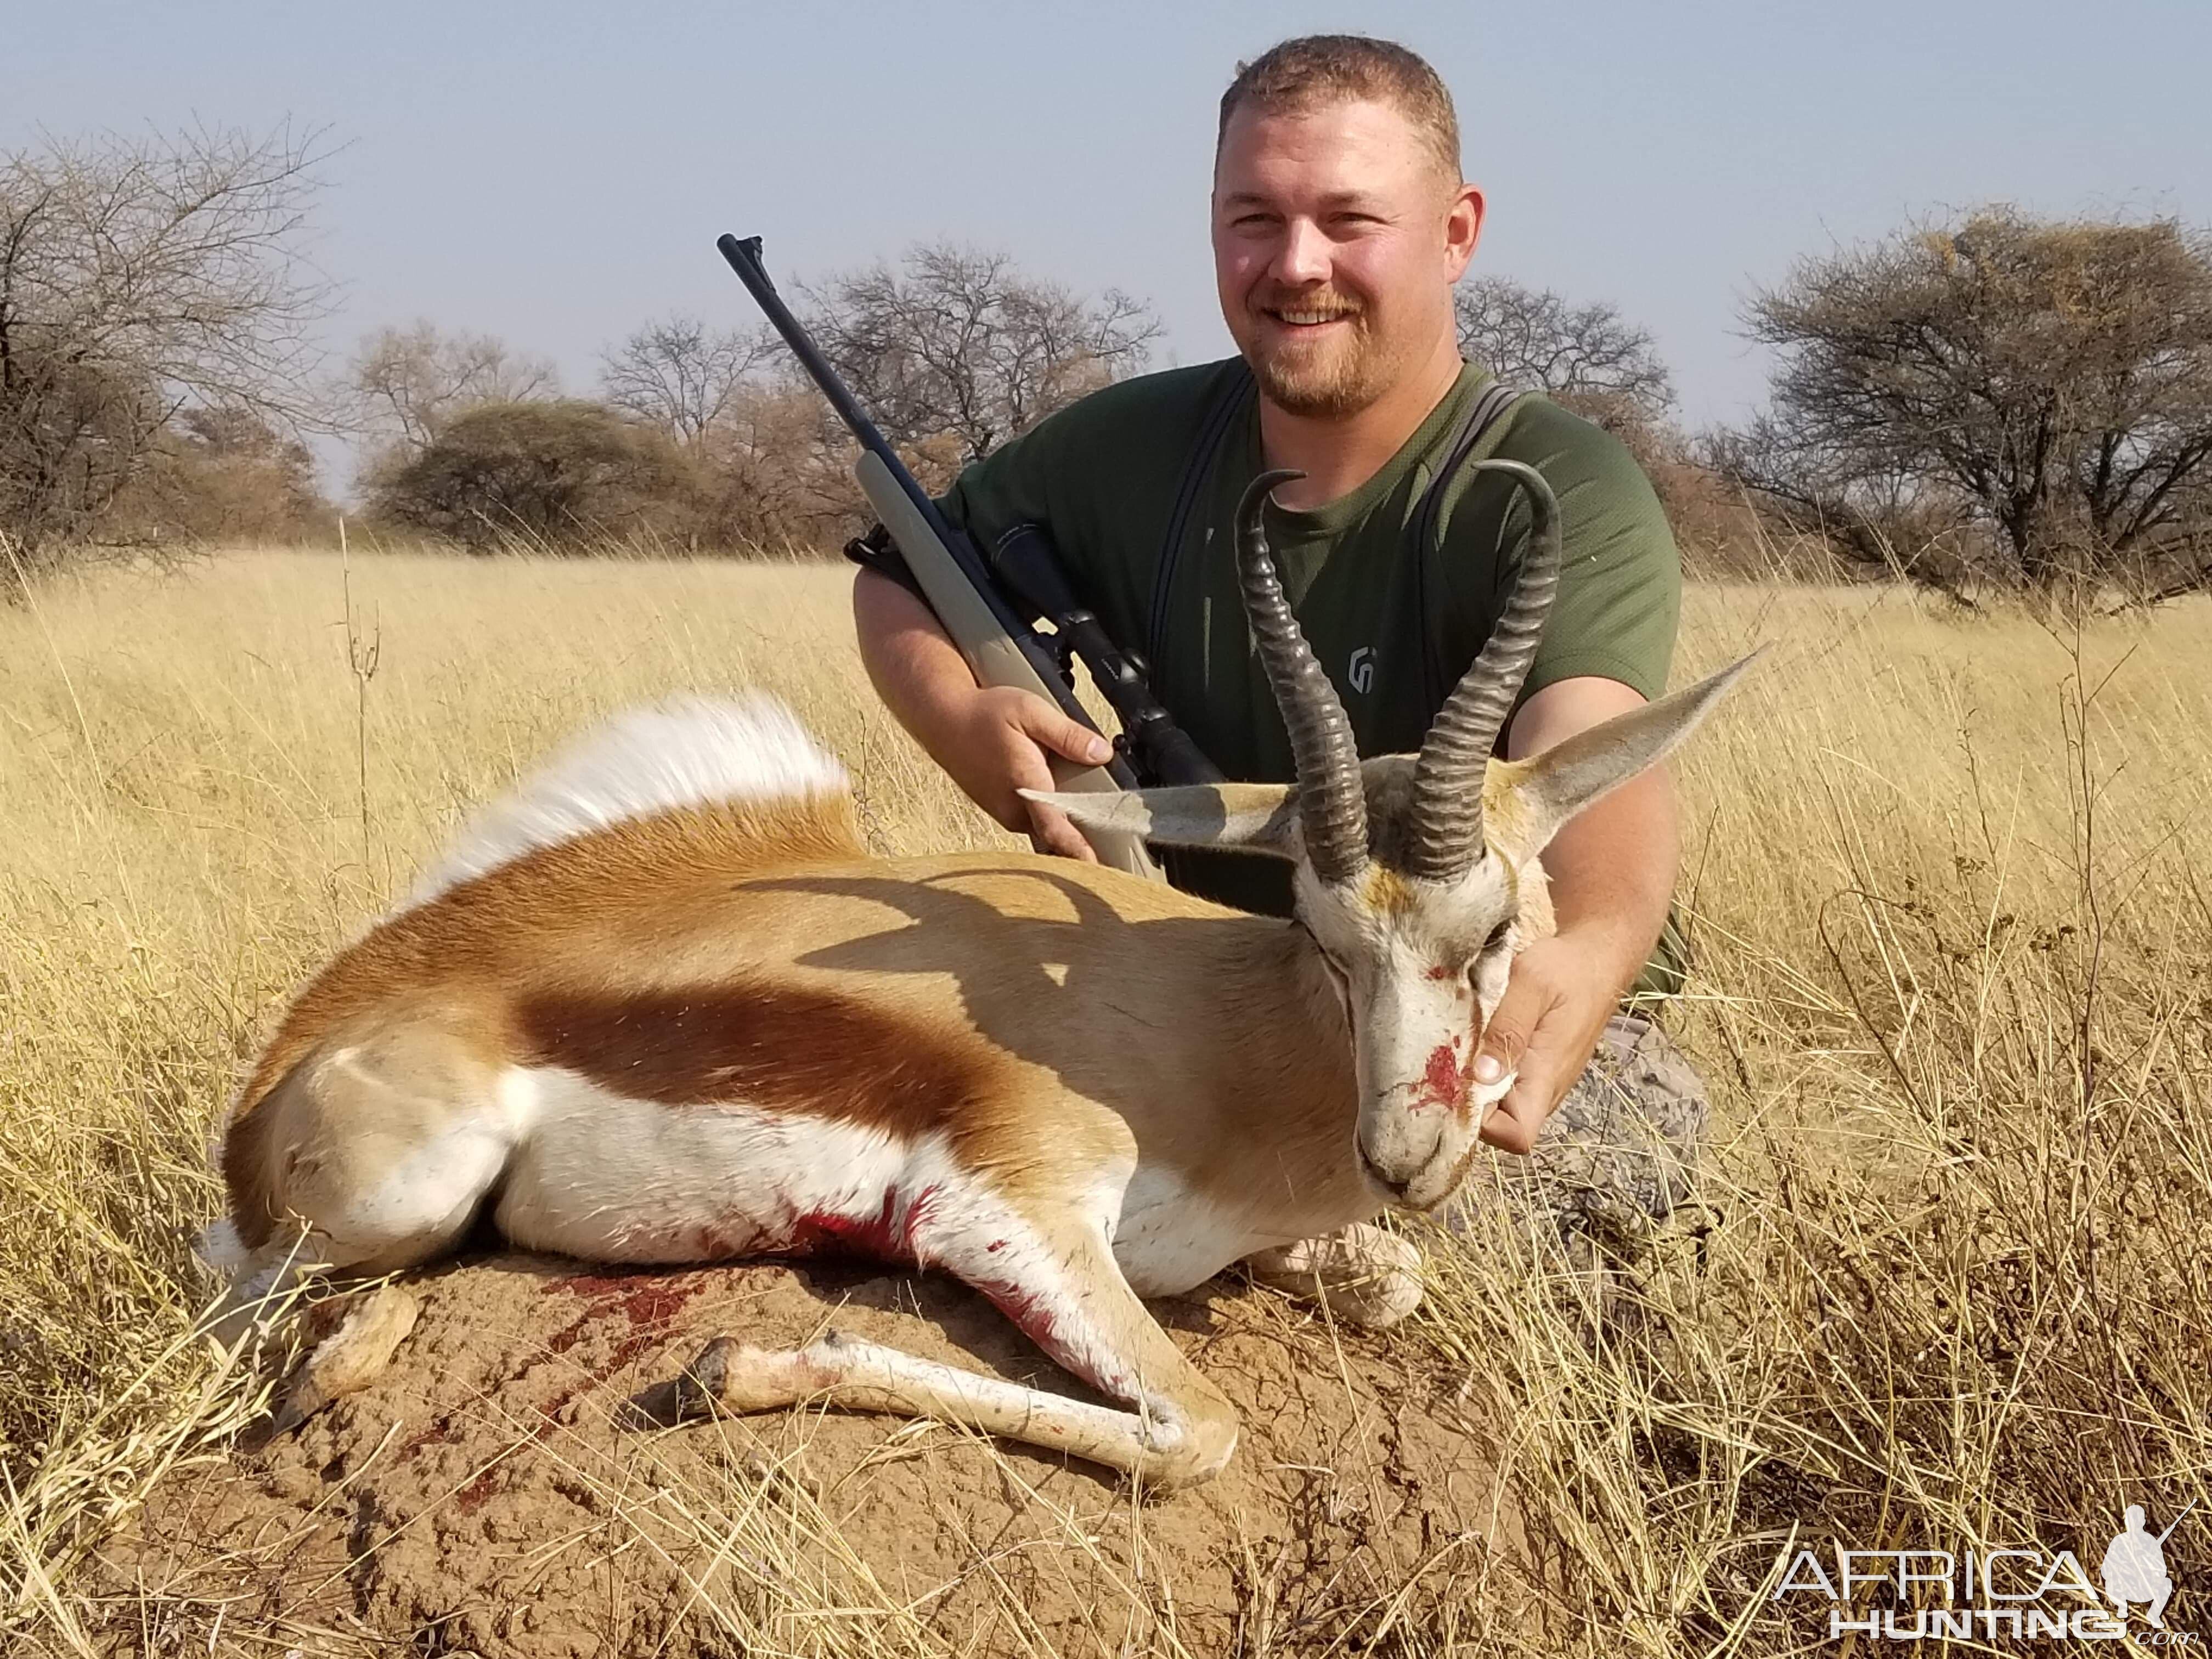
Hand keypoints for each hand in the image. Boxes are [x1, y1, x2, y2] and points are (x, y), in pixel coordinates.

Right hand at [942, 686, 1112, 861]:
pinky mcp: (1001, 812)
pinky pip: (1033, 818)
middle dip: (1083, 824)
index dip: (1079, 852)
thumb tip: (1101, 753)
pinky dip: (1047, 808)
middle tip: (1109, 814)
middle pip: (1059, 831)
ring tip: (1073, 784)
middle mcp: (1013, 809)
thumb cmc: (982, 715)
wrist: (943, 719)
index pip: (1056, 830)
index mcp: (1024, 786)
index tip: (1099, 870)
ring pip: (1046, 824)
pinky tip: (1048, 781)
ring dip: (1063, 812)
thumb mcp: (1030, 711)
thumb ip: (1068, 735)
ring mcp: (1005, 814)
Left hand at [1470, 931, 1623, 1154]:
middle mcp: (1545, 1088)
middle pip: (1501, 1127)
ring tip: (1461, 1047)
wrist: (1596, 959)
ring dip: (1473, 1085)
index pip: (1517, 1135)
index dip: (1482, 1124)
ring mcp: (1541, 1081)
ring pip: (1499, 1106)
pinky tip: (1474, 1041)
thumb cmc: (1566, 969)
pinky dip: (1482, 1071)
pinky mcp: (1535, 1068)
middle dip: (1468, 1103)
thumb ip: (1507, 1029)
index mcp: (1546, 1075)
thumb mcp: (1531, 984)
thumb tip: (1481, 1076)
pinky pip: (1504, 1086)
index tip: (1457, 1088)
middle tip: (1447, 1062)